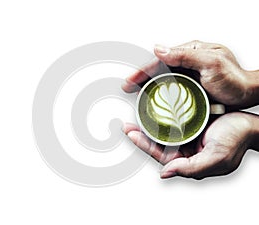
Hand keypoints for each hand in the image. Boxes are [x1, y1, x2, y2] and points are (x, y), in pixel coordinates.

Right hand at [122, 40, 258, 107]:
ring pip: (163, 80)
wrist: (247, 94)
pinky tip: (154, 100)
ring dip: (149, 86)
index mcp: (190, 53)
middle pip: (159, 70)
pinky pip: (171, 89)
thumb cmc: (234, 79)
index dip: (143, 70)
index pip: (160, 60)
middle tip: (128, 87)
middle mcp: (187, 63)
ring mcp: (188, 75)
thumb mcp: (210, 63)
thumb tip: (159, 49)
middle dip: (141, 78)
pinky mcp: (191, 87)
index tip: (130, 81)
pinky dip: (160, 94)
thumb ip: (185, 56)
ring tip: (136, 95)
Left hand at [123, 112, 257, 178]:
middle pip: (157, 144)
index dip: (144, 145)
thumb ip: (191, 168)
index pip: (161, 155)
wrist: (250, 124)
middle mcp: (185, 150)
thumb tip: (165, 173)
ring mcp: (187, 137)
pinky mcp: (191, 124)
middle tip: (126, 125)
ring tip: (134, 116)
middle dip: (141, 135)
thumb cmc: (237, 140)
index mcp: (189, 161)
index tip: (131, 134)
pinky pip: (172, 121)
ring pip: (162, 132)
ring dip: (148, 125)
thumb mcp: (217, 158)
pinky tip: (153, 108)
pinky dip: (161, 116)